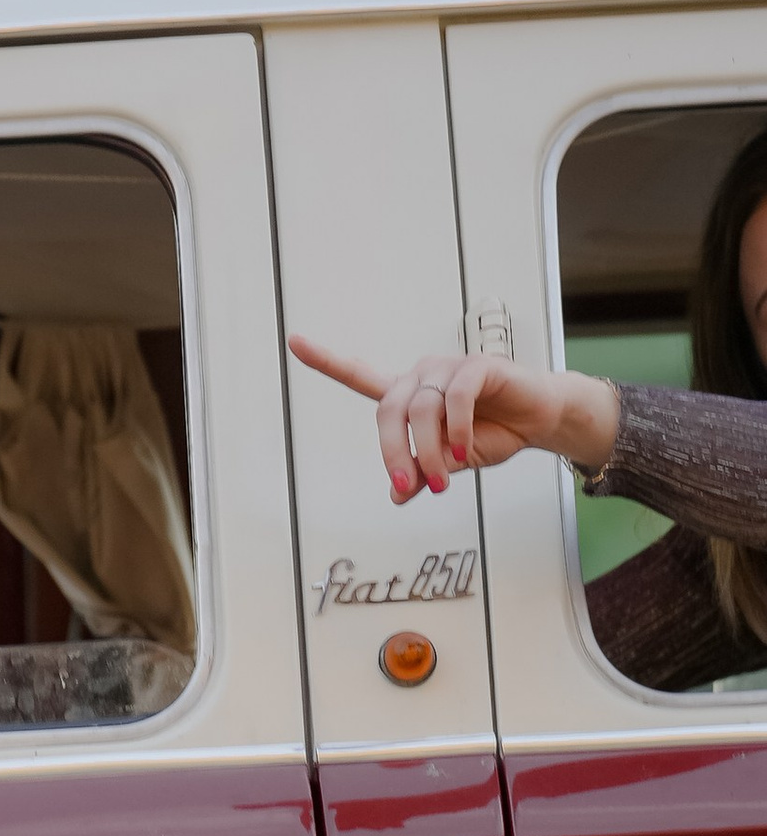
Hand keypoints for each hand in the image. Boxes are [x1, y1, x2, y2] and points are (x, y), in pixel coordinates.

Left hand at [288, 334, 619, 500]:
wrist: (542, 422)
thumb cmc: (494, 435)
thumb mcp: (452, 463)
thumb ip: (422, 472)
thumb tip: (395, 494)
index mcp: (408, 396)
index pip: (359, 376)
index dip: (326, 360)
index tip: (293, 341)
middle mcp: (421, 377)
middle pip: (388, 410)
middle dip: (394, 452)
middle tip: (407, 485)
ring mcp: (448, 368)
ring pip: (420, 410)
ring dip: (428, 450)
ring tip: (442, 480)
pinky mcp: (477, 367)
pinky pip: (455, 397)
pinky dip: (456, 428)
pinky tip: (463, 450)